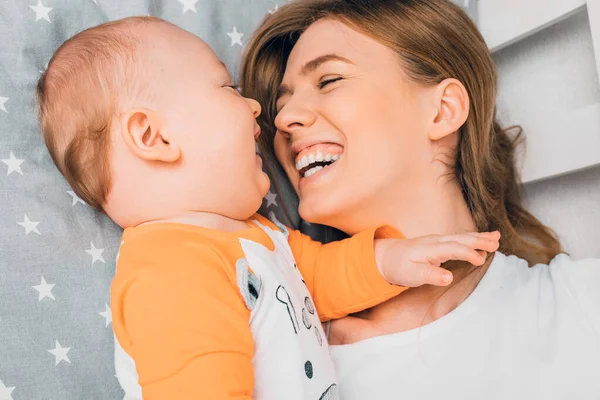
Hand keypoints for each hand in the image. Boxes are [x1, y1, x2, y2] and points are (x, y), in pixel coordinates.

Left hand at [375, 231, 500, 286]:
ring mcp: (438, 241)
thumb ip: (429, 275)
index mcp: (429, 249)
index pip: (451, 248)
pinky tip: (485, 241)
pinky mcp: (441, 244)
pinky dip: (473, 239)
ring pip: (461, 237)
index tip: (480, 260)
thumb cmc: (399, 267)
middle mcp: (435, 241)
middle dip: (478, 240)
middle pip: (459, 239)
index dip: (466, 253)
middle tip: (496, 243)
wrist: (387, 256)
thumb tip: (448, 278)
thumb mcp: (411, 275)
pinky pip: (460, 240)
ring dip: (479, 237)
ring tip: (496, 238)